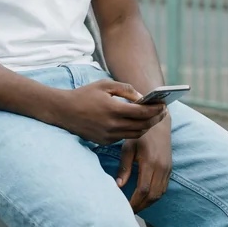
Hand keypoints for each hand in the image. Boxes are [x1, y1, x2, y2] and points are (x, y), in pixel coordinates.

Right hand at [52, 80, 166, 144]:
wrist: (63, 111)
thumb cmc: (84, 94)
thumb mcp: (104, 85)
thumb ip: (125, 89)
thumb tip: (141, 97)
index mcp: (113, 109)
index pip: (142, 112)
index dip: (155, 109)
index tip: (164, 105)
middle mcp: (112, 125)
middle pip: (142, 125)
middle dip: (155, 118)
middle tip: (163, 112)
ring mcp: (109, 135)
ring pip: (136, 134)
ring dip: (147, 126)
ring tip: (153, 118)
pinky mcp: (105, 141)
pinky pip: (124, 137)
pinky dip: (134, 130)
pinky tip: (138, 123)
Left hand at [116, 115, 171, 213]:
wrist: (159, 123)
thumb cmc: (140, 134)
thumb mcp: (128, 147)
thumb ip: (124, 167)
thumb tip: (118, 186)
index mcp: (151, 162)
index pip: (143, 190)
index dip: (134, 202)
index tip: (124, 208)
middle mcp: (162, 168)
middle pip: (153, 196)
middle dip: (140, 206)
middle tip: (128, 212)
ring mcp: (168, 169)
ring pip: (159, 194)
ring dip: (148, 203)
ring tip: (135, 207)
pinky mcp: (170, 169)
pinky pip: (163, 188)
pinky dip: (154, 196)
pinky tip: (144, 198)